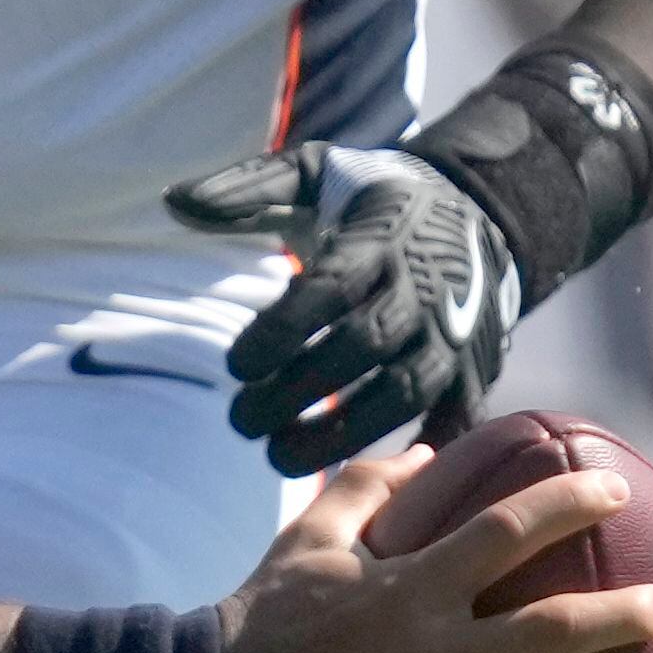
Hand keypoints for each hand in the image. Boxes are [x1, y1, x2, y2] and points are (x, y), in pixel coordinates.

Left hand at [178, 141, 518, 473]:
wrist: (481, 211)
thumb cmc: (371, 196)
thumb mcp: (313, 172)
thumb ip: (247, 187)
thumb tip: (172, 202)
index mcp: (376, 239)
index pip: (329, 289)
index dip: (282, 331)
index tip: (234, 368)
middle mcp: (421, 289)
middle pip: (363, 346)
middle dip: (300, 389)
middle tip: (239, 422)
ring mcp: (453, 333)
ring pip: (406, 390)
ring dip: (344, 431)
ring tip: (279, 457)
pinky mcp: (476, 368)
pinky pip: (458, 417)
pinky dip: (421, 451)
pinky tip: (365, 480)